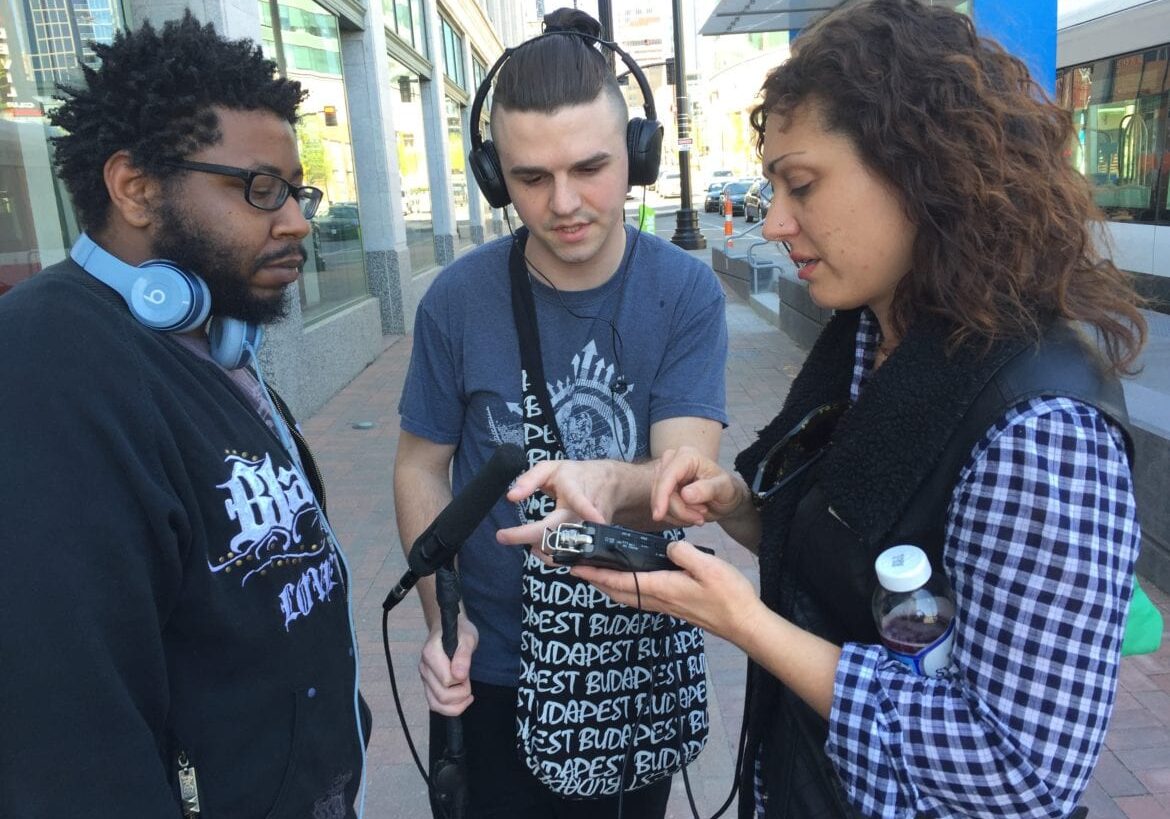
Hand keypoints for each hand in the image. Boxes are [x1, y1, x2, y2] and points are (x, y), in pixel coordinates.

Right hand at [418, 614, 477, 715]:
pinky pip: (435, 705)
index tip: (466, 669)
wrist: (449, 629)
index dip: (461, 680)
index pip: (446, 681)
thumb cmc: (459, 632)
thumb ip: (463, 656)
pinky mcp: (428, 685)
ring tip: (467, 693)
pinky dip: (450, 708)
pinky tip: (462, 699)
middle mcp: (424, 668)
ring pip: (436, 705)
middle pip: (442, 696)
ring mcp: (424, 678)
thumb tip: (459, 676)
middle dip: (461, 693)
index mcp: (430, 654)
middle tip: (468, 679)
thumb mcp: (467, 638)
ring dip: (456, 705)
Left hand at [496, 460, 615, 547]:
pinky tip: (536, 547)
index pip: (570, 505)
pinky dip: (548, 554)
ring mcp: (590, 533)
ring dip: (538, 546)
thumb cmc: (576, 475)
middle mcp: (586, 516)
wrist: (610, 486)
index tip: (537, 523)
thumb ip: (529, 479)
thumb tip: (511, 497)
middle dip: (528, 537)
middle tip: (501, 535)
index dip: (560, 515)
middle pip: (558, 534)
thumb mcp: (551, 468)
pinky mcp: (590, 544)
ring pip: (561, 549)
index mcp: (576, 492)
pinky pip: (567, 556)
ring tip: (519, 536)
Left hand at [570, 541, 763, 644]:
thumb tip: (667, 548)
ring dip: (610, 586)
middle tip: (579, 569)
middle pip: (618, 592)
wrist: (745, 624)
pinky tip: (632, 581)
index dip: (595, 574)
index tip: (575, 568)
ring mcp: (667, 606)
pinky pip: (642, 598)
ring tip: (598, 573)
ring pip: (628, 597)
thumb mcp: (707, 565)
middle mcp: (659, 600)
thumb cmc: (729, 595)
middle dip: (596, 581)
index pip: (619, 580)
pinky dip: (627, 589)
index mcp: (661, 588)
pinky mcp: (676, 608)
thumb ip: (682, 553)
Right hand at [651, 447, 747, 526]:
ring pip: (660, 502)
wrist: (725, 499)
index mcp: (687, 456)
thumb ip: (707, 489)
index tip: (659, 515)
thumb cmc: (727, 490)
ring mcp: (665, 474)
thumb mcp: (723, 489)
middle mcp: (672, 461)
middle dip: (680, 510)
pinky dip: (675, 517)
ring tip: (699, 515)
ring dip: (679, 515)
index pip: (668, 476)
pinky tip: (690, 515)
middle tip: (700, 518)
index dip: (662, 495)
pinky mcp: (662, 487)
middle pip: (662, 491)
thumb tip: (685, 494)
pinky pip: (660, 507)